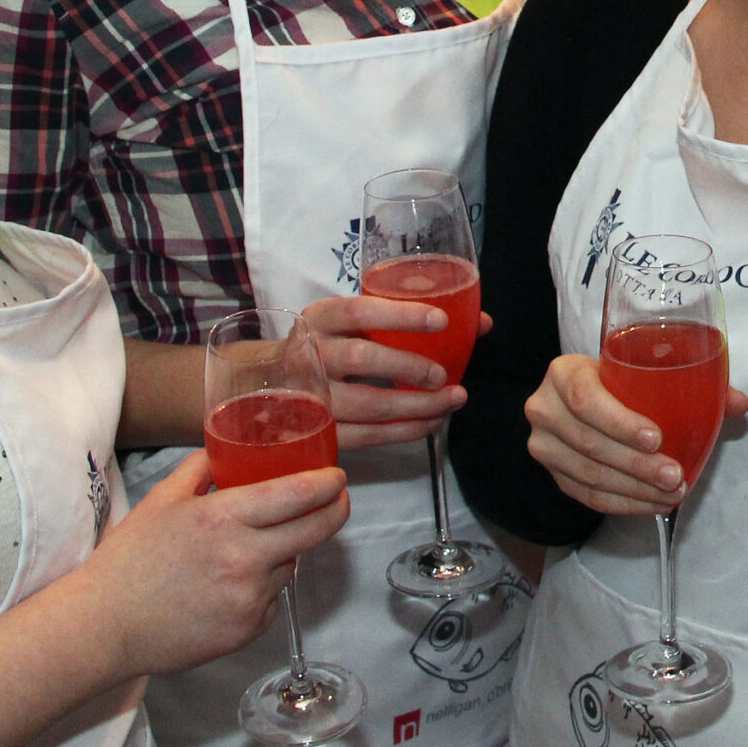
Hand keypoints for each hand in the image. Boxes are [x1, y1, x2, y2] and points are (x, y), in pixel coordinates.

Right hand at [74, 449, 349, 679]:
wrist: (104, 625)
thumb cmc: (129, 560)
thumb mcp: (163, 499)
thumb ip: (202, 467)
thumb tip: (227, 449)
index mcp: (223, 517)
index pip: (299, 495)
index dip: (328, 485)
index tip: (337, 478)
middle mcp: (244, 557)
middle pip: (317, 530)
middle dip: (335, 510)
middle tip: (336, 501)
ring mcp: (248, 597)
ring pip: (291, 565)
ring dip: (286, 552)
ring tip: (251, 550)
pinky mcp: (246, 630)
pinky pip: (273, 600)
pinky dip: (263, 589)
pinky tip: (230, 586)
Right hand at [299, 294, 492, 450]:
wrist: (266, 382)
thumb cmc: (327, 344)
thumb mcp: (353, 321)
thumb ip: (409, 317)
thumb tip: (481, 323)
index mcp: (321, 318)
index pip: (361, 310)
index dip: (402, 315)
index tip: (441, 320)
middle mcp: (310, 354)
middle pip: (362, 358)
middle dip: (409, 366)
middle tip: (444, 375)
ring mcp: (311, 397)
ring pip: (367, 404)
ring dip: (415, 406)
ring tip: (451, 401)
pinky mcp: (319, 431)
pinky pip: (366, 436)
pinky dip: (403, 432)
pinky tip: (431, 424)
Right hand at [522, 353, 747, 515]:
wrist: (576, 396)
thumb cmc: (617, 380)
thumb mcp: (643, 371)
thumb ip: (693, 383)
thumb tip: (739, 404)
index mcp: (564, 372)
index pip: (586, 398)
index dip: (620, 422)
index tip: (657, 438)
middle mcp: (545, 407)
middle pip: (590, 443)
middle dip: (637, 465)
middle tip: (675, 476)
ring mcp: (544, 445)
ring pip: (589, 475)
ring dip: (634, 490)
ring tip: (671, 493)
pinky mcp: (553, 475)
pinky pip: (587, 496)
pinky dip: (622, 504)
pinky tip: (651, 505)